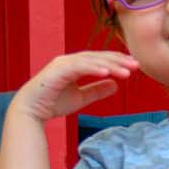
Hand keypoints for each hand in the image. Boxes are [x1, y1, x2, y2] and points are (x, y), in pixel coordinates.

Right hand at [17, 51, 141, 122]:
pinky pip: (78, 67)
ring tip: (126, 72)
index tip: (135, 66)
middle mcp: (69, 61)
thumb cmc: (53, 102)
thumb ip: (97, 90)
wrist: (31, 111)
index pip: (100, 60)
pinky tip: (106, 73)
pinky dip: (93, 69)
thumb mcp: (81, 97)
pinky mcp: (57, 71)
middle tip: (137, 65)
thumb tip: (116, 85)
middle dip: (118, 60)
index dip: (118, 61)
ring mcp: (63, 64)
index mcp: (75, 65)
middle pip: (98, 57)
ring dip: (110, 65)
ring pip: (91, 61)